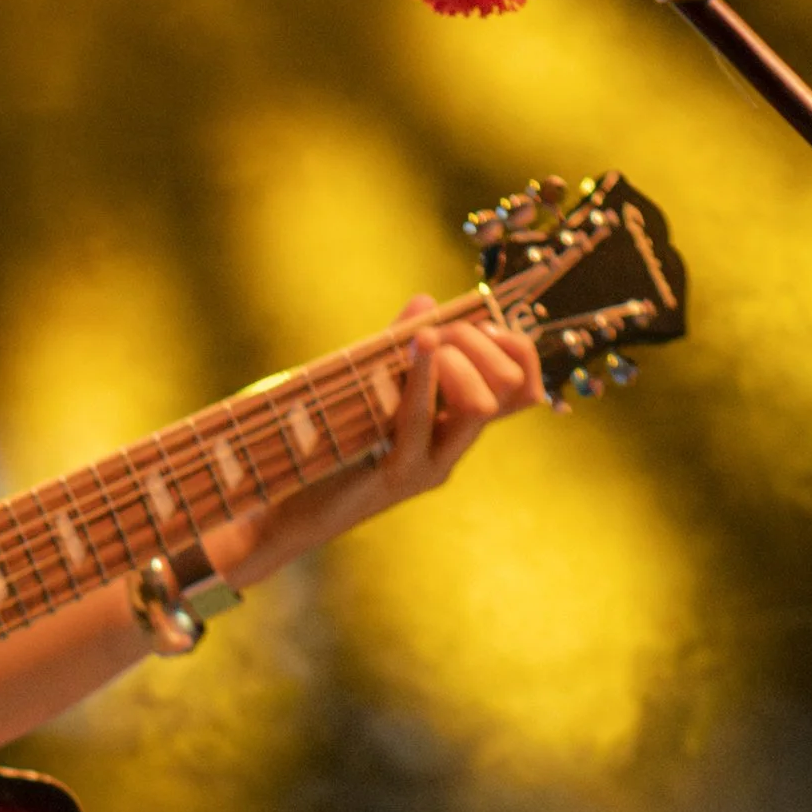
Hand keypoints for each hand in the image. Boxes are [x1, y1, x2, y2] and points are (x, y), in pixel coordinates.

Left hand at [222, 298, 545, 585]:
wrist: (288, 510)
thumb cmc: (328, 445)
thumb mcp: (369, 389)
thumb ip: (397, 348)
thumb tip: (425, 301)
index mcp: (455, 428)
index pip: (523, 389)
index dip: (519, 348)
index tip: (482, 323)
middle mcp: (453, 447)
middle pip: (512, 390)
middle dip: (482, 342)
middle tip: (440, 329)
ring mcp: (429, 464)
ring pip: (480, 406)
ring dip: (459, 358)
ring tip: (427, 339)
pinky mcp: (396, 472)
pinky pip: (420, 419)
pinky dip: (422, 375)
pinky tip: (418, 345)